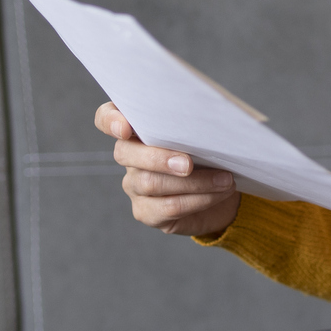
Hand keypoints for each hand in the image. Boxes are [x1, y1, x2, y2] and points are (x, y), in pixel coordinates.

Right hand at [96, 101, 240, 236]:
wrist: (224, 188)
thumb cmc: (211, 150)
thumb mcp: (203, 131)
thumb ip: (193, 122)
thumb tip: (209, 118)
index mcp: (136, 128)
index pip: (106, 118)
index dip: (110, 121)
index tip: (125, 127)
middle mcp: (129, 155)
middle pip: (125, 153)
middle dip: (159, 157)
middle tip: (189, 164)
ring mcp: (134, 185)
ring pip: (150, 183)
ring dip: (194, 182)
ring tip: (225, 179)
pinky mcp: (147, 212)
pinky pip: (167, 208)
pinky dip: (198, 199)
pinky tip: (220, 192)